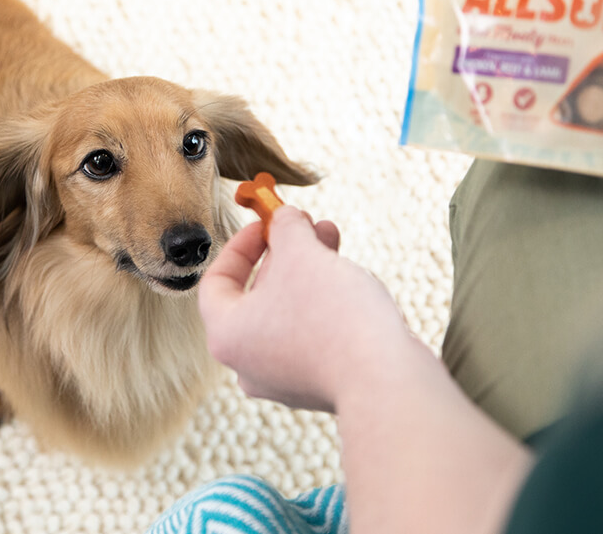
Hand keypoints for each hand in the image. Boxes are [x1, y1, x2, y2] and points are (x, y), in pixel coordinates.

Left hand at [199, 206, 413, 411]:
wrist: (386, 383)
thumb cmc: (333, 318)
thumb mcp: (302, 254)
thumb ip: (286, 228)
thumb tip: (284, 217)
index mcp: (228, 336)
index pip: (216, 282)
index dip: (240, 245)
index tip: (265, 223)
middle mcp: (249, 363)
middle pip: (257, 295)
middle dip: (284, 253)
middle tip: (307, 223)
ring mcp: (285, 379)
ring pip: (289, 313)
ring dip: (308, 271)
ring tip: (331, 237)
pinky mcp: (320, 385)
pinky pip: (314, 336)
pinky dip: (326, 303)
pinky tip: (349, 278)